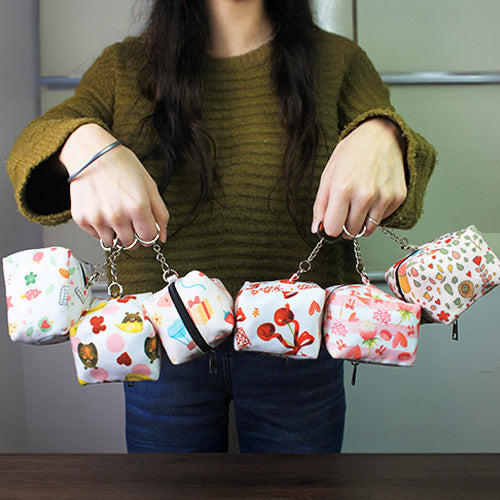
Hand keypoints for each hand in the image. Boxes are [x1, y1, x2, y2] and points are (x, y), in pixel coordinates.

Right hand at [60, 124, 168, 247]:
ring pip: (113, 242)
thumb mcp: (150, 186)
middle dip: (134, 235)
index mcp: (137, 207)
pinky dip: (101, 228)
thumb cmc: (123, 167)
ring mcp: (97, 219)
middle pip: (131, 244)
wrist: (92, 154)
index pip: (148, 238)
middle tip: (130, 219)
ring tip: (116, 213)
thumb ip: (160, 214)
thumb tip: (162, 237)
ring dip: (117, 233)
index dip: (149, 234)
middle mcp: (117, 216)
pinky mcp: (82, 219)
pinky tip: (103, 210)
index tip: (145, 227)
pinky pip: (96, 235)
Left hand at [312, 118, 406, 237]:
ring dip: (360, 222)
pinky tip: (373, 197)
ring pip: (367, 230)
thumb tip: (317, 229)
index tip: (331, 220)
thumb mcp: (328, 175)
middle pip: (350, 232)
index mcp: (342, 188)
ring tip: (358, 204)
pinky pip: (382, 220)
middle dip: (345, 226)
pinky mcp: (398, 197)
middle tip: (345, 210)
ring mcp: (384, 197)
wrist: (381, 135)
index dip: (330, 227)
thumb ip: (320, 205)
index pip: (333, 229)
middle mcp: (365, 195)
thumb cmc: (352, 153)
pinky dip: (375, 214)